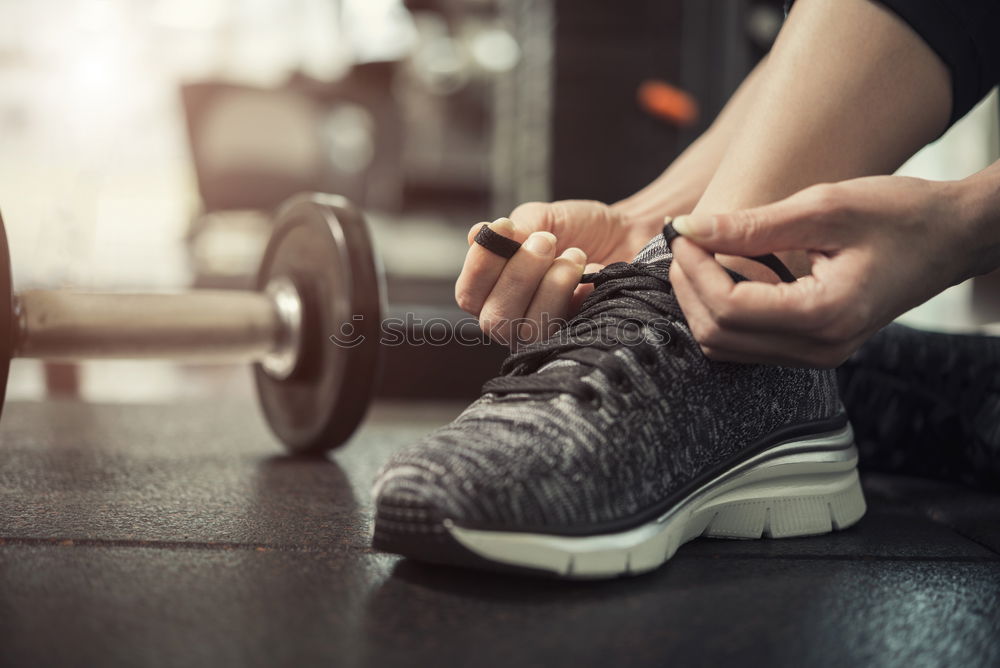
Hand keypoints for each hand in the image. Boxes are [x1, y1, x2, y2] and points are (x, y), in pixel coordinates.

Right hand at [455, 200, 658, 344]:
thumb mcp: (543, 219)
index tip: (503, 226)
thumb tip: (476, 236)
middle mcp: (512, 319)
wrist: (628, 235)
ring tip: (574, 255)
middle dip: (518, 276)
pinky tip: (587, 272)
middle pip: (494, 320)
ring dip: (550, 288)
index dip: (481, 264)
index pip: (469, 294)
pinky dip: (573, 298)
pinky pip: (564, 333)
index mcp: (493, 291)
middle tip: (546, 241)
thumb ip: (513, 229)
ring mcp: (543, 334)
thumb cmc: (579, 229)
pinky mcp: (575, 341)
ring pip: (528, 330)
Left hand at [667, 175, 972, 366]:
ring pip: (726, 347)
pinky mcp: (813, 348)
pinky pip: (746, 345)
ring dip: (699, 302)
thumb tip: (688, 229)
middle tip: (685, 240)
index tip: (682, 232)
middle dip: (688, 287)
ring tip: (699, 254)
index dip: (694, 269)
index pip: (728, 308)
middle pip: (718, 335)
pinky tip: (722, 274)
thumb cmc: (899, 215)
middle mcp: (819, 348)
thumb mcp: (824, 208)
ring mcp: (816, 355)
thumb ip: (752, 225)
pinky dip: (721, 313)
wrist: (952, 237)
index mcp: (825, 315)